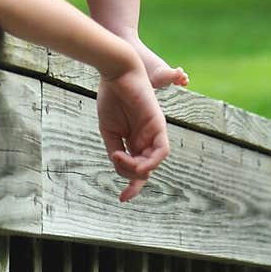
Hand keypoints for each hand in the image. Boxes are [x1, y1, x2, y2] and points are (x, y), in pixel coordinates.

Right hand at [97, 64, 169, 201]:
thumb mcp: (108, 131)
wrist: (115, 72)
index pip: (137, 168)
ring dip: (139, 170)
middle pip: (147, 169)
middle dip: (136, 184)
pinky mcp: (158, 124)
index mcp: (133, 140)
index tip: (122, 199)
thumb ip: (116, 151)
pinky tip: (137, 162)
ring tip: (122, 162)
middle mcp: (146, 138)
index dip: (132, 185)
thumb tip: (122, 168)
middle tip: (125, 194)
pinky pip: (162, 150)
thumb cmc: (111, 97)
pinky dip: (151, 161)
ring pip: (153, 162)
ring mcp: (153, 132)